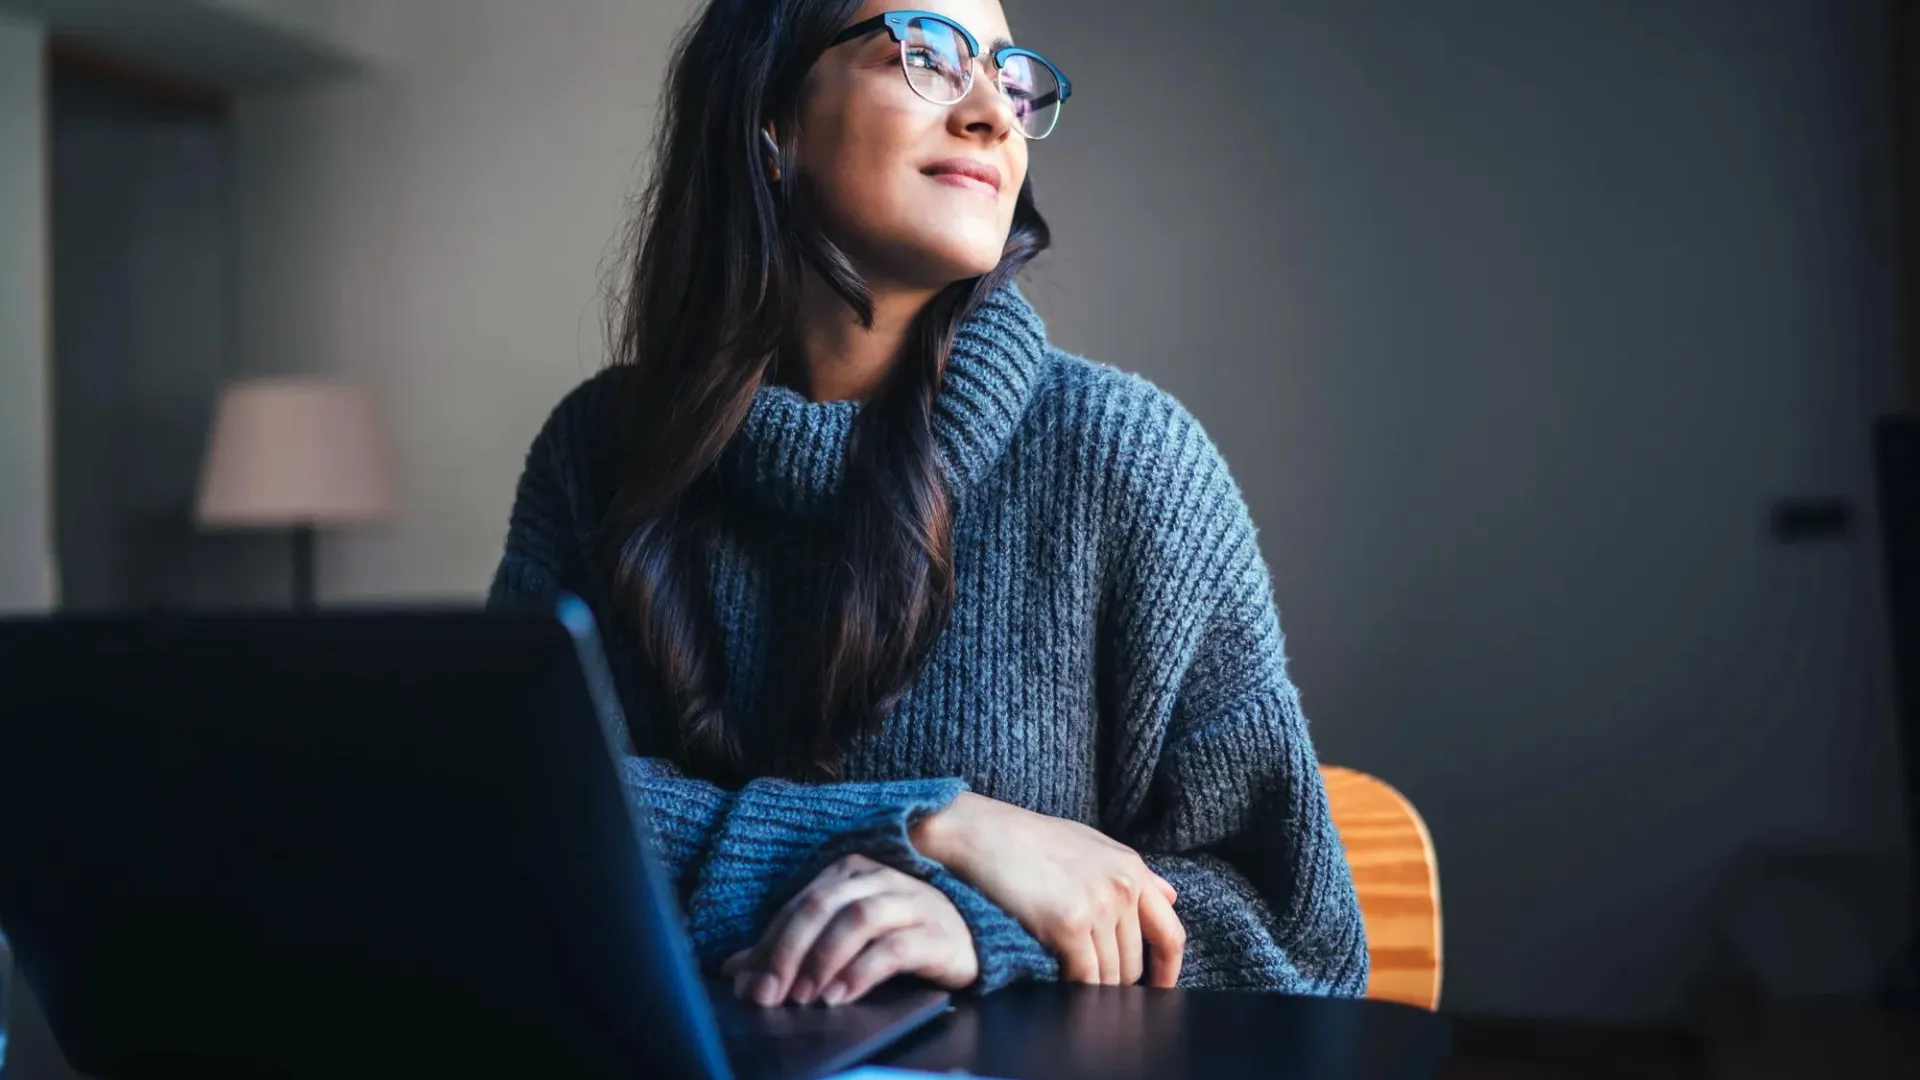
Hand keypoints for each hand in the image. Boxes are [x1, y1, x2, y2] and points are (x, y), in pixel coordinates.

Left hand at [723, 854, 977, 1006]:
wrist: (969, 939)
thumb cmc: (898, 934)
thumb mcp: (841, 938)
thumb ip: (792, 950)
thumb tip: (736, 974)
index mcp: (850, 872)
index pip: (797, 905)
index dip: (767, 944)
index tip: (747, 985)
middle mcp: (879, 879)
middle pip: (821, 906)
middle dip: (788, 952)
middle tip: (769, 993)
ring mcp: (911, 902)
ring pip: (857, 919)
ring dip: (824, 959)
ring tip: (804, 997)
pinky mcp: (937, 933)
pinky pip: (895, 948)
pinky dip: (862, 972)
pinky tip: (842, 996)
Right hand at [912, 793, 1185, 986]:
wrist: (980, 833)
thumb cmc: (1028, 840)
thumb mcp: (1090, 844)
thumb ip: (1132, 874)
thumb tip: (1173, 897)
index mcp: (1131, 869)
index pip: (1170, 934)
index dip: (1167, 971)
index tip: (1159, 990)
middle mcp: (1121, 887)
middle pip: (1135, 963)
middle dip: (1119, 984)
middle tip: (1096, 993)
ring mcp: (1097, 906)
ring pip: (1110, 976)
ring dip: (1094, 991)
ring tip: (1074, 993)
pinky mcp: (1068, 925)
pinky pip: (1084, 977)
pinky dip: (1075, 991)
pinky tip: (1059, 988)